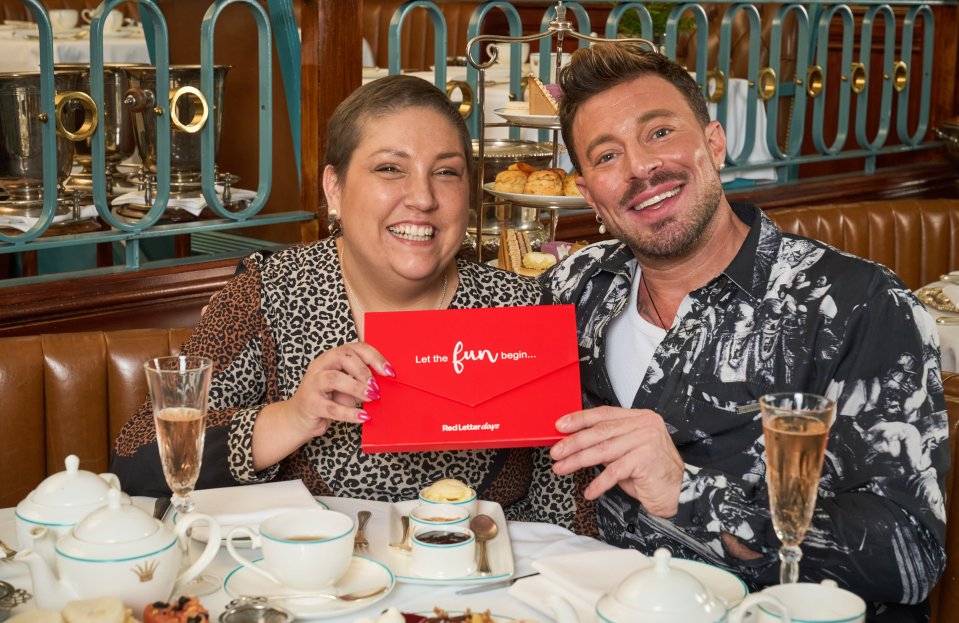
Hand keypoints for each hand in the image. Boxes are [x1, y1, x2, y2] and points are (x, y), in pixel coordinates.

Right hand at [285, 341, 391, 435]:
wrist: (299, 418)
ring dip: (357, 388)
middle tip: (377, 387)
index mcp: (331, 357)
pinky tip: (363, 417)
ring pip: (335, 379)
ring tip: (372, 397)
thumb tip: (384, 383)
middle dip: (364, 371)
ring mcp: (312, 384)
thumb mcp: (345, 385)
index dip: (374, 357)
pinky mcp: (310, 404)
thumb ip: (360, 380)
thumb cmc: (327, 398)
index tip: (389, 371)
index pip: (354, 348)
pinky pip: (332, 408)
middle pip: (343, 357)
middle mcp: (320, 366)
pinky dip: (350, 413)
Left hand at [550, 406, 683, 517]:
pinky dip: (599, 483)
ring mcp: (646, 440)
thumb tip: (576, 442)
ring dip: (578, 461)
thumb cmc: (651, 472)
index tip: (560, 426)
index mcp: (639, 417)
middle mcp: (644, 424)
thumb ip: (609, 443)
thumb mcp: (628, 452)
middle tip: (556, 452)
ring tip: (562, 468)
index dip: (579, 419)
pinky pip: (614, 471)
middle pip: (600, 431)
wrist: (680, 491)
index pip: (603, 414)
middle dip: (573, 442)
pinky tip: (589, 491)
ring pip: (603, 450)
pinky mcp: (646, 459)